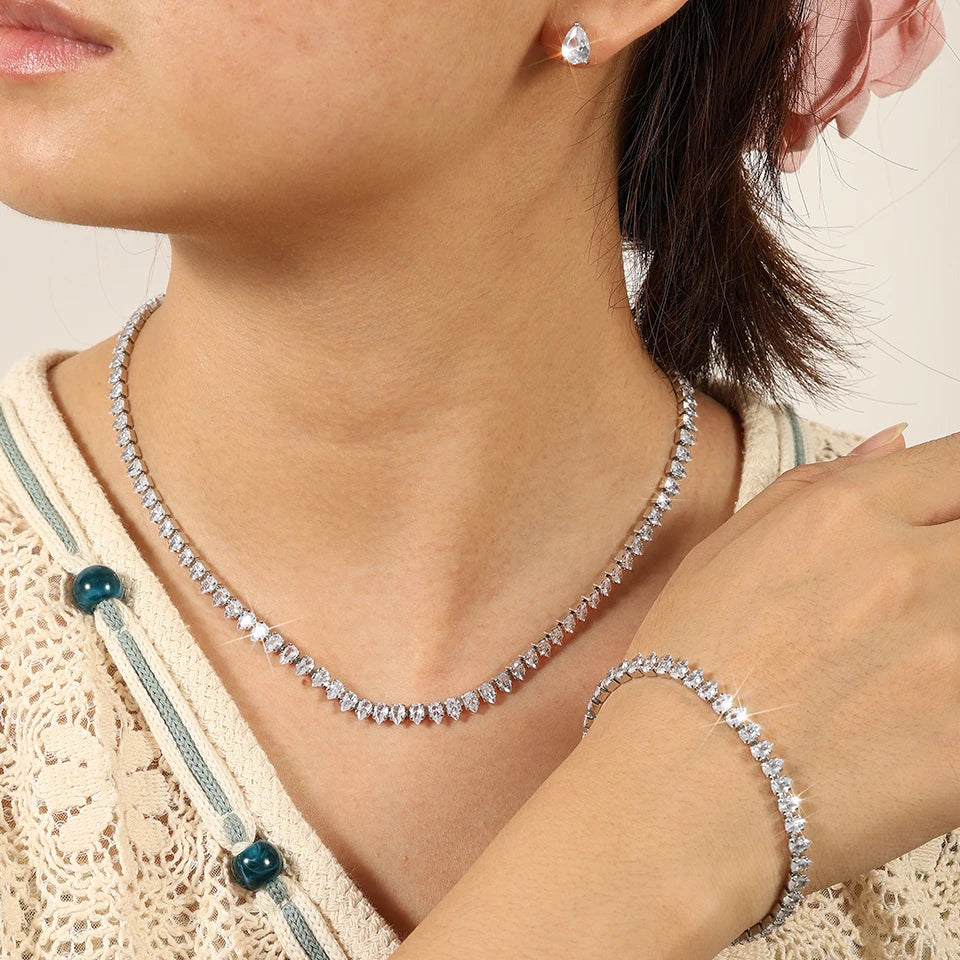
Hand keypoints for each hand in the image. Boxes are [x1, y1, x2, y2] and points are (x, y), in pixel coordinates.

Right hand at [612, 425, 958, 899]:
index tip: (946, 524)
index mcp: (842, 516)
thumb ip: (815, 484)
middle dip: (958, 561)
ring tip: (913, 661)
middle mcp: (906, 567)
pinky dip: (957, 698)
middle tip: (928, 602)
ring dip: (956, 629)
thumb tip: (896, 444)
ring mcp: (952, 650)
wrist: (680, 792)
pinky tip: (913, 717)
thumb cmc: (682, 676)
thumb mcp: (724, 553)